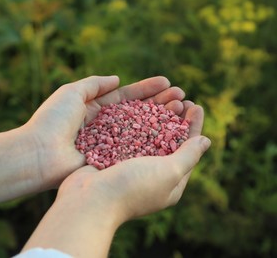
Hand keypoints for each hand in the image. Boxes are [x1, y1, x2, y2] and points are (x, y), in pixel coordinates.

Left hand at [24, 75, 186, 188]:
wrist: (39, 154)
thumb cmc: (53, 120)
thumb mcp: (71, 92)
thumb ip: (94, 84)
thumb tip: (118, 79)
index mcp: (94, 109)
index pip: (126, 97)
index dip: (147, 90)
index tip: (168, 83)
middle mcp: (106, 127)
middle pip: (138, 113)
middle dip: (160, 104)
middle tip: (182, 97)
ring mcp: (110, 145)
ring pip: (141, 131)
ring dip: (162, 120)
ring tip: (182, 109)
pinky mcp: (112, 161)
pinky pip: (135, 150)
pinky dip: (153, 142)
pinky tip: (171, 133)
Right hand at [56, 102, 210, 224]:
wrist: (89, 199)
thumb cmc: (132, 188)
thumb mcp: (169, 172)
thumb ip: (188, 156)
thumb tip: (205, 141)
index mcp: (170, 183)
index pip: (188, 151)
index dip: (193, 127)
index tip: (195, 105)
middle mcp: (151, 174)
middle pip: (168, 140)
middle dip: (175, 118)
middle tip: (178, 97)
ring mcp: (131, 165)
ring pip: (148, 134)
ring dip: (156, 114)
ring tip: (161, 96)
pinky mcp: (113, 157)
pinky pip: (128, 134)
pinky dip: (135, 118)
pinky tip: (136, 103)